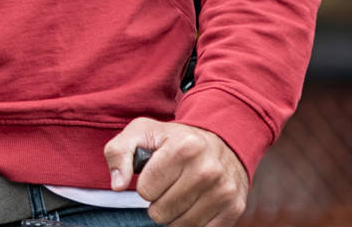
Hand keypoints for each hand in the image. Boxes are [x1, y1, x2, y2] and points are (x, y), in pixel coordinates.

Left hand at [103, 119, 247, 226]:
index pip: (146, 190)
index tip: (155, 173)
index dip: (145, 185)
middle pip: (160, 212)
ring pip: (179, 225)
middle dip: (157, 202)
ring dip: (173, 214)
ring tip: (179, 194)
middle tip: (168, 185)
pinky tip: (194, 204)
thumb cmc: (175, 140)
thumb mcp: (142, 133)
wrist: (223, 142)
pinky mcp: (234, 208)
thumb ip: (118, 153)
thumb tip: (117, 185)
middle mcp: (207, 170)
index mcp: (184, 148)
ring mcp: (224, 191)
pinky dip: (191, 222)